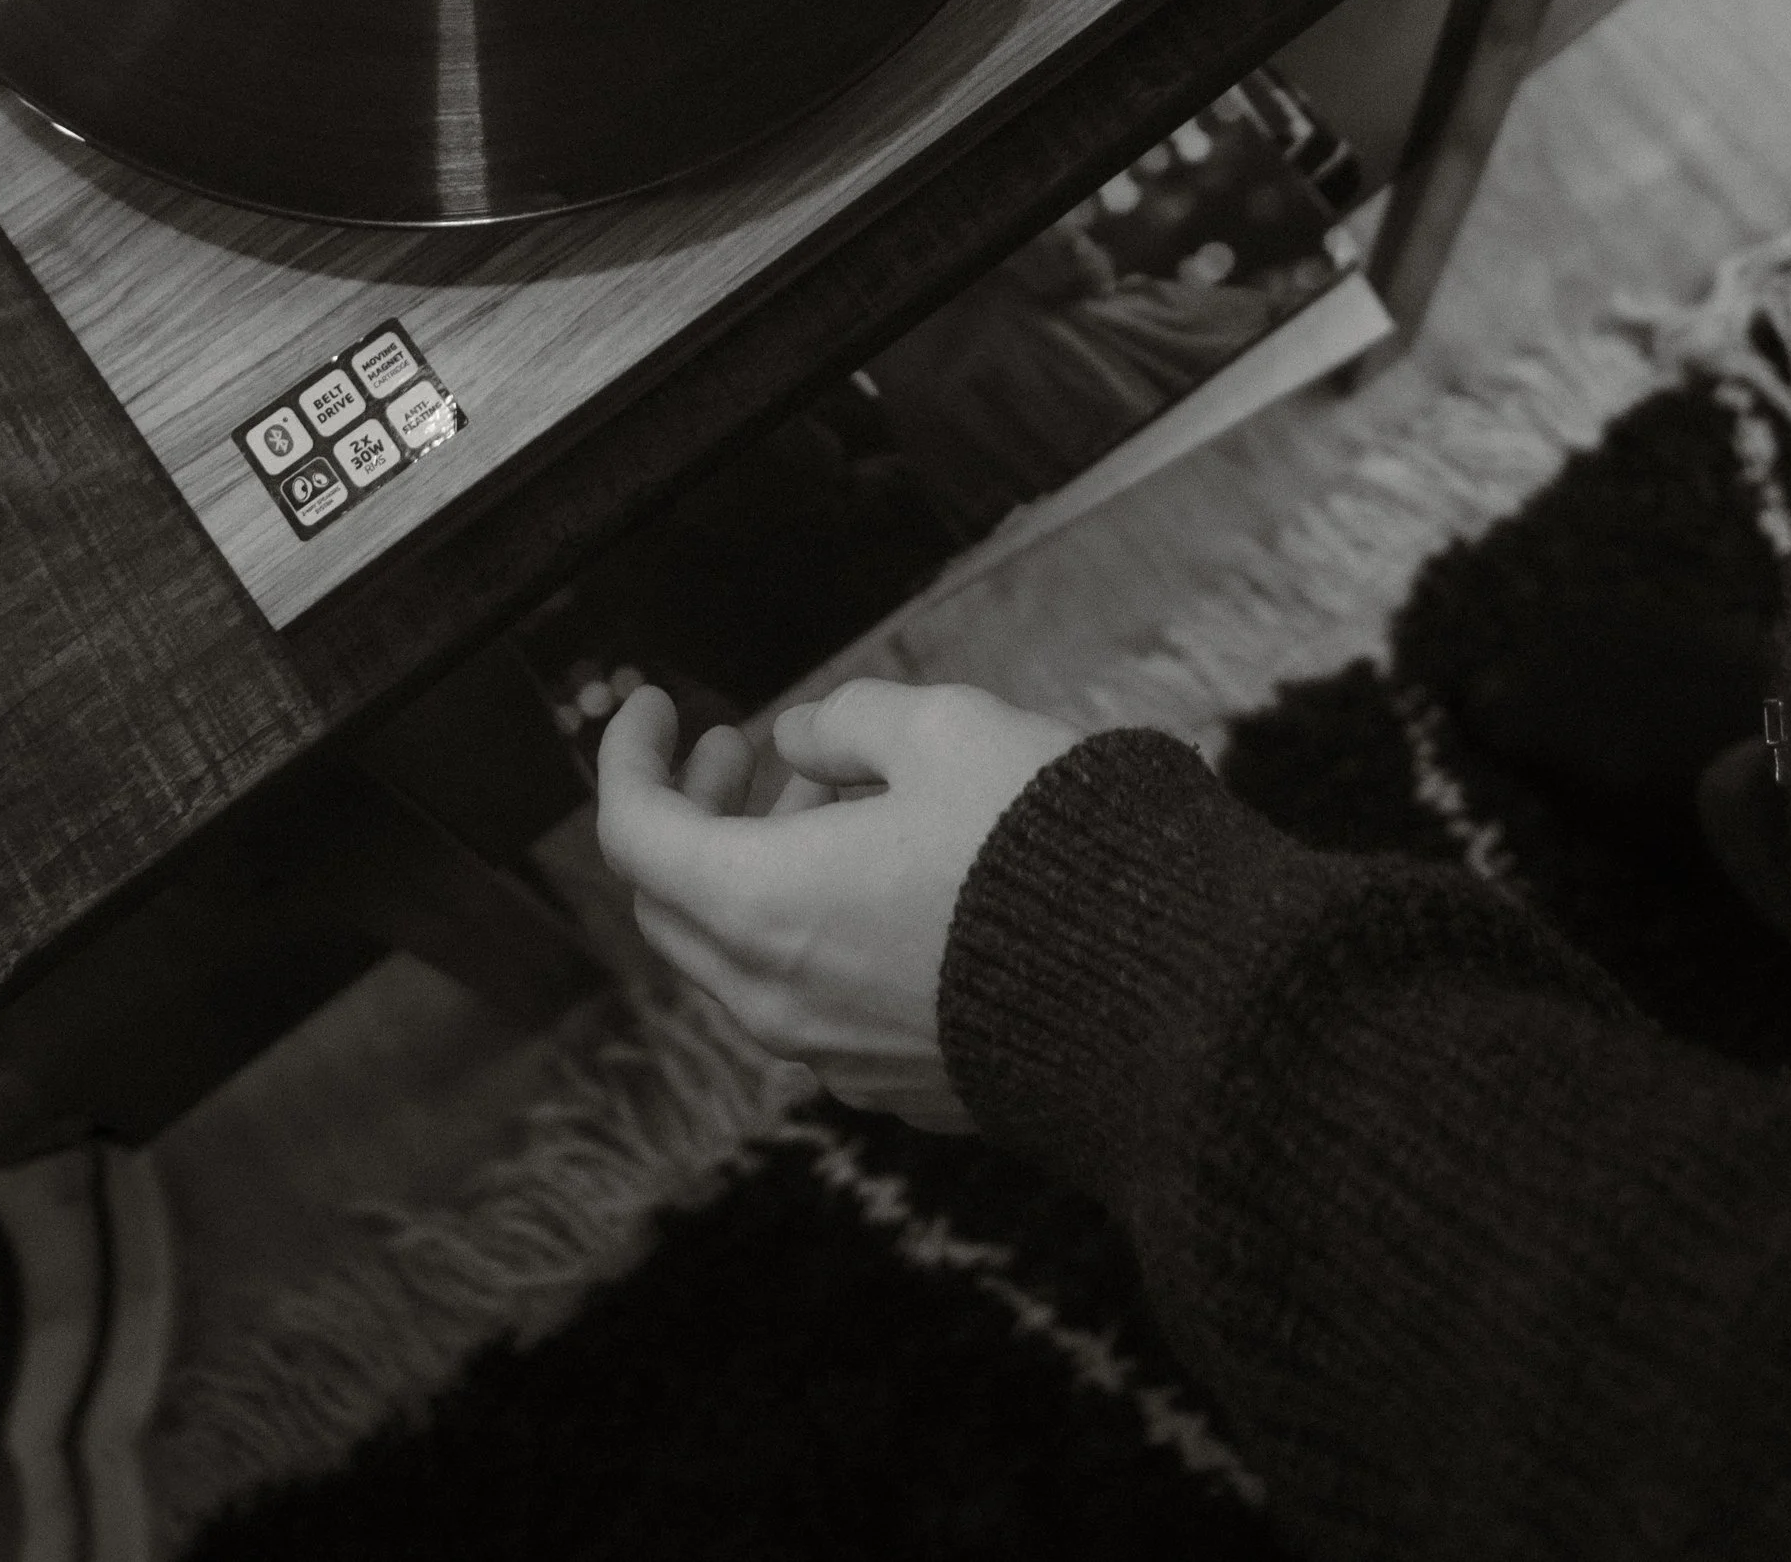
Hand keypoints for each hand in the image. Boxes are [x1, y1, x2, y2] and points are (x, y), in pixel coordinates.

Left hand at [593, 677, 1078, 1127]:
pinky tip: (886, 877)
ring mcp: (838, 1055)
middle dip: (692, 813)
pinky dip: (813, 928)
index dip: (630, 757)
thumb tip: (805, 738)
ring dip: (762, 868)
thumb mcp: (945, 730)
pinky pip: (817, 1001)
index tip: (657, 705)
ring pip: (748, 956)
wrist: (1160, 1002)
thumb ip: (852, 723)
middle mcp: (782, 1000)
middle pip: (677, 906)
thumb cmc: (1045, 852)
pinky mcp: (899, 1084)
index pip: (635, 836)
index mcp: (766, 908)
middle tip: (737, 745)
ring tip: (837, 795)